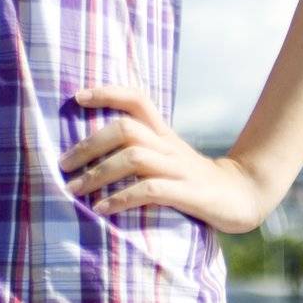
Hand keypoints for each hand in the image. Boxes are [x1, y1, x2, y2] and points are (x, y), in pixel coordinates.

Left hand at [59, 83, 266, 235]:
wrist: (241, 196)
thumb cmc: (194, 180)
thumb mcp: (169, 158)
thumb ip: (142, 150)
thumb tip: (96, 153)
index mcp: (163, 133)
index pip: (136, 99)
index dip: (107, 92)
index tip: (77, 97)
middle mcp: (168, 145)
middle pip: (125, 127)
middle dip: (88, 144)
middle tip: (62, 164)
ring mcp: (178, 168)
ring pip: (133, 156)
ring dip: (98, 172)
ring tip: (74, 189)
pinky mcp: (186, 193)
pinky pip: (148, 190)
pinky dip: (120, 198)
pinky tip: (102, 209)